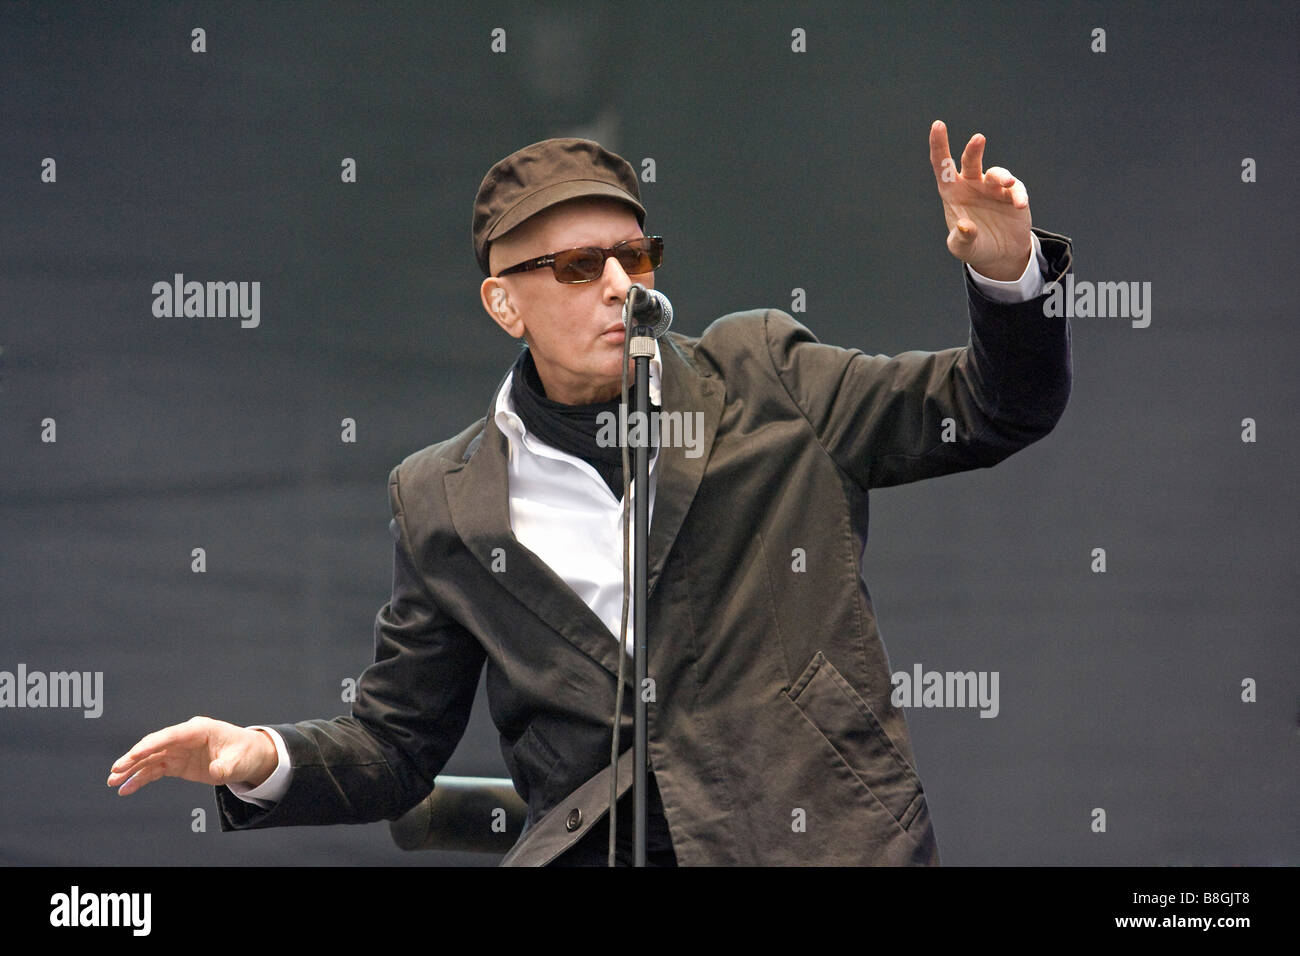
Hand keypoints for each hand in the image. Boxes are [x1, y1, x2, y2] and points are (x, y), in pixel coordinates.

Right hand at [107, 717, 277, 795]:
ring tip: (113, 782)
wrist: (249, 757)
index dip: (151, 744)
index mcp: (199, 730)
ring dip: (131, 770)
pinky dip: (141, 779)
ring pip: (150, 759)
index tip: (134, 755)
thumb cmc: (245, 752)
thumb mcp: (240, 760)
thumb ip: (227, 765)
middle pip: (155, 746)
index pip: (170, 735)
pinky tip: (126, 788)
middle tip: (115, 770)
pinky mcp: (177, 764)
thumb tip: (216, 771)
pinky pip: (155, 770)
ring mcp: (179, 751)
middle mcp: (184, 738)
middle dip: (134, 758)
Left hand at [929, 120, 1032, 280]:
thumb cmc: (974, 246)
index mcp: (952, 192)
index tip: (938, 125)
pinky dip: (1018, 194)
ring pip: (996, 173)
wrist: (1000, 253)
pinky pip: (1015, 189)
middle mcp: (971, 184)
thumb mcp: (962, 248)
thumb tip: (964, 226)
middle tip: (978, 139)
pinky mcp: (1012, 194)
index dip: (939, 145)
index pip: (942, 166)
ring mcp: (992, 187)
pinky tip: (1019, 204)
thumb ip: (961, 238)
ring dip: (1002, 175)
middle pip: (970, 161)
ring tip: (1007, 182)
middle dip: (974, 150)